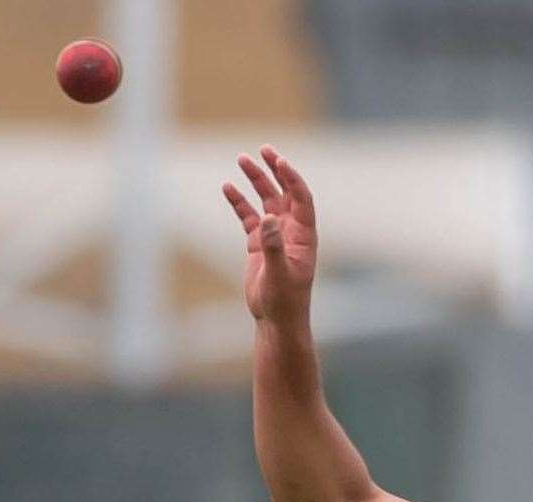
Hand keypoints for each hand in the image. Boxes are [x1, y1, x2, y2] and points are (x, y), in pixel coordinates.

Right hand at [222, 145, 317, 328]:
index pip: (302, 200)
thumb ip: (273, 246)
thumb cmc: (285, 300)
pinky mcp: (259, 245)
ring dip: (257, 181)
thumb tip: (269, 218)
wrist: (276, 319)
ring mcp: (275, 236)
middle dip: (276, 171)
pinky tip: (227, 187)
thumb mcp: (279, 274)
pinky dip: (239, 202)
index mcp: (305, 237)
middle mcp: (292, 232)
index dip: (292, 179)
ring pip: (267, 201)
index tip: (279, 161)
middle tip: (265, 150)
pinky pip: (249, 217)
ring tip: (242, 159)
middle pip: (286, 194)